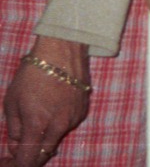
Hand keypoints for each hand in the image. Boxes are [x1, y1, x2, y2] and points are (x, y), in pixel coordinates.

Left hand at [3, 38, 90, 166]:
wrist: (62, 51)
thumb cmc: (33, 74)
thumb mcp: (12, 102)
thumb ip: (14, 129)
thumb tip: (15, 147)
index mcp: (38, 124)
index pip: (28, 159)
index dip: (16, 165)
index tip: (9, 162)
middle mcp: (59, 126)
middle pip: (44, 154)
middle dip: (29, 157)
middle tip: (18, 150)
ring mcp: (74, 118)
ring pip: (55, 139)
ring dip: (43, 139)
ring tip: (34, 124)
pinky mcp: (83, 110)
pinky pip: (66, 126)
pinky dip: (56, 126)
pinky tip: (50, 112)